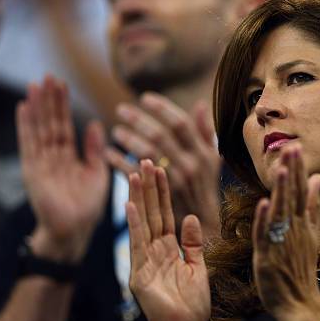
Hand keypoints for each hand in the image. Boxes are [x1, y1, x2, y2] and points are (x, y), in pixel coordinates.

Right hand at [17, 76, 108, 262]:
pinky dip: (26, 126)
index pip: (65, 126)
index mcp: (69, 158)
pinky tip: (24, 108)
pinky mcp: (33, 170)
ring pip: (40, 129)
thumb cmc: (87, 207)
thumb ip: (95, 149)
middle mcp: (52, 157)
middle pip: (51, 123)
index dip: (63, 106)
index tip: (62, 84)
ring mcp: (41, 163)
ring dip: (38, 107)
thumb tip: (95, 123)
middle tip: (49, 76)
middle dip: (50, 101)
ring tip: (35, 84)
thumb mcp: (97, 173)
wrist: (74, 231)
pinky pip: (30, 144)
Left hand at [107, 93, 221, 241]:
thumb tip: (200, 104)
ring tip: (115, 131)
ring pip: (146, 154)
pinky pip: (135, 176)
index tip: (144, 98)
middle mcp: (190, 165)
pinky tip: (108, 153)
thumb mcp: (212, 158)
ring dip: (128, 140)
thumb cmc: (206, 186)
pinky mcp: (161, 196)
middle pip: (160, 135)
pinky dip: (119, 162)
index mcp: (201, 152)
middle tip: (121, 110)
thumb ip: (205, 132)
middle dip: (138, 120)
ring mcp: (175, 181)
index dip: (162, 108)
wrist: (205, 222)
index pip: (180, 123)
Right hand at [126, 160, 209, 320]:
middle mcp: (154, 252)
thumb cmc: (192, 304)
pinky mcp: (140, 275)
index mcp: (168, 249)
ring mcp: (145, 262)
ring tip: (135, 174)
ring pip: (143, 224)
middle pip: (152, 214)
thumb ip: (192, 242)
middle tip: (145, 160)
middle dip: (149, 188)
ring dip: (139, 199)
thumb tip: (189, 216)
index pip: (165, 214)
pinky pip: (139, 245)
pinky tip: (131, 206)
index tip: (161, 168)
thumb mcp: (197, 266)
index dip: (163, 192)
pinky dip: (136, 225)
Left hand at [251, 146, 319, 320]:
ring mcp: (281, 241)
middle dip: (293, 172)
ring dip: (283, 191)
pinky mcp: (268, 255)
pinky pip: (266, 235)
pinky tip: (264, 204)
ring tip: (283, 169)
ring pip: (281, 211)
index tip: (296, 147)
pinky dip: (265, 220)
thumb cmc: (300, 266)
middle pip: (294, 197)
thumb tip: (318, 178)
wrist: (299, 301)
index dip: (298, 170)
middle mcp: (294, 228)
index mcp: (302, 222)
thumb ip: (312, 204)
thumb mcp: (309, 231)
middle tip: (292, 147)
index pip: (302, 191)